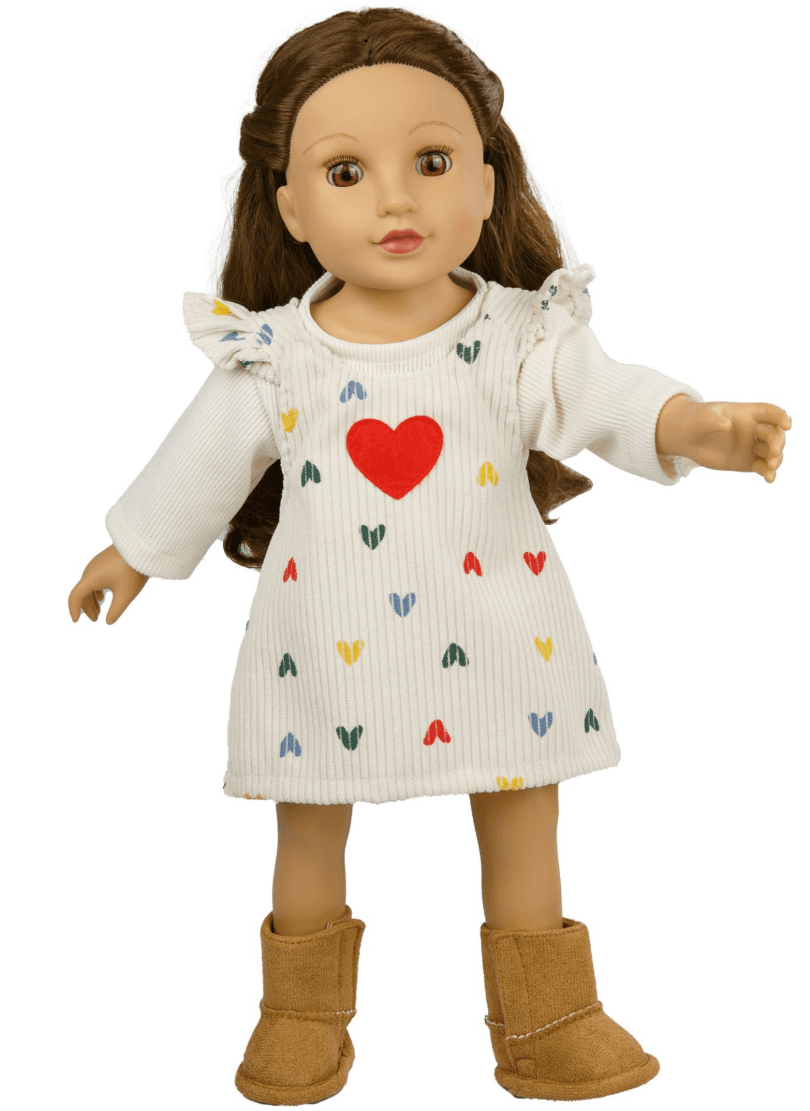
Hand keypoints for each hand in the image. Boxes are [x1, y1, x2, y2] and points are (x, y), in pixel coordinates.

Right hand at [68, 544, 148, 623]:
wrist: (142, 547)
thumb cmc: (132, 571)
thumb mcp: (125, 595)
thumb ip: (116, 610)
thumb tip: (108, 622)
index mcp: (90, 579)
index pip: (75, 597)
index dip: (74, 610)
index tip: (76, 621)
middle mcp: (90, 570)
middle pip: (83, 592)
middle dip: (87, 607)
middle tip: (95, 619)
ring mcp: (97, 564)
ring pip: (89, 585)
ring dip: (92, 599)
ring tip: (99, 611)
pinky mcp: (104, 560)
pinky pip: (95, 578)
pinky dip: (96, 590)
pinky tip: (103, 596)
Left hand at [657, 396, 790, 481]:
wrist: (689, 438)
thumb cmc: (698, 421)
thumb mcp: (703, 417)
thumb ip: (714, 420)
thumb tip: (726, 425)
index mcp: (749, 414)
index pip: (771, 412)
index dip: (781, 417)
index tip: (787, 424)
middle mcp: (756, 430)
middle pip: (775, 434)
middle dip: (777, 442)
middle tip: (773, 451)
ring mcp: (753, 446)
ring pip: (773, 452)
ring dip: (776, 459)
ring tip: (771, 465)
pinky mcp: (748, 462)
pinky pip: (763, 467)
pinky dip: (768, 473)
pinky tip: (769, 479)